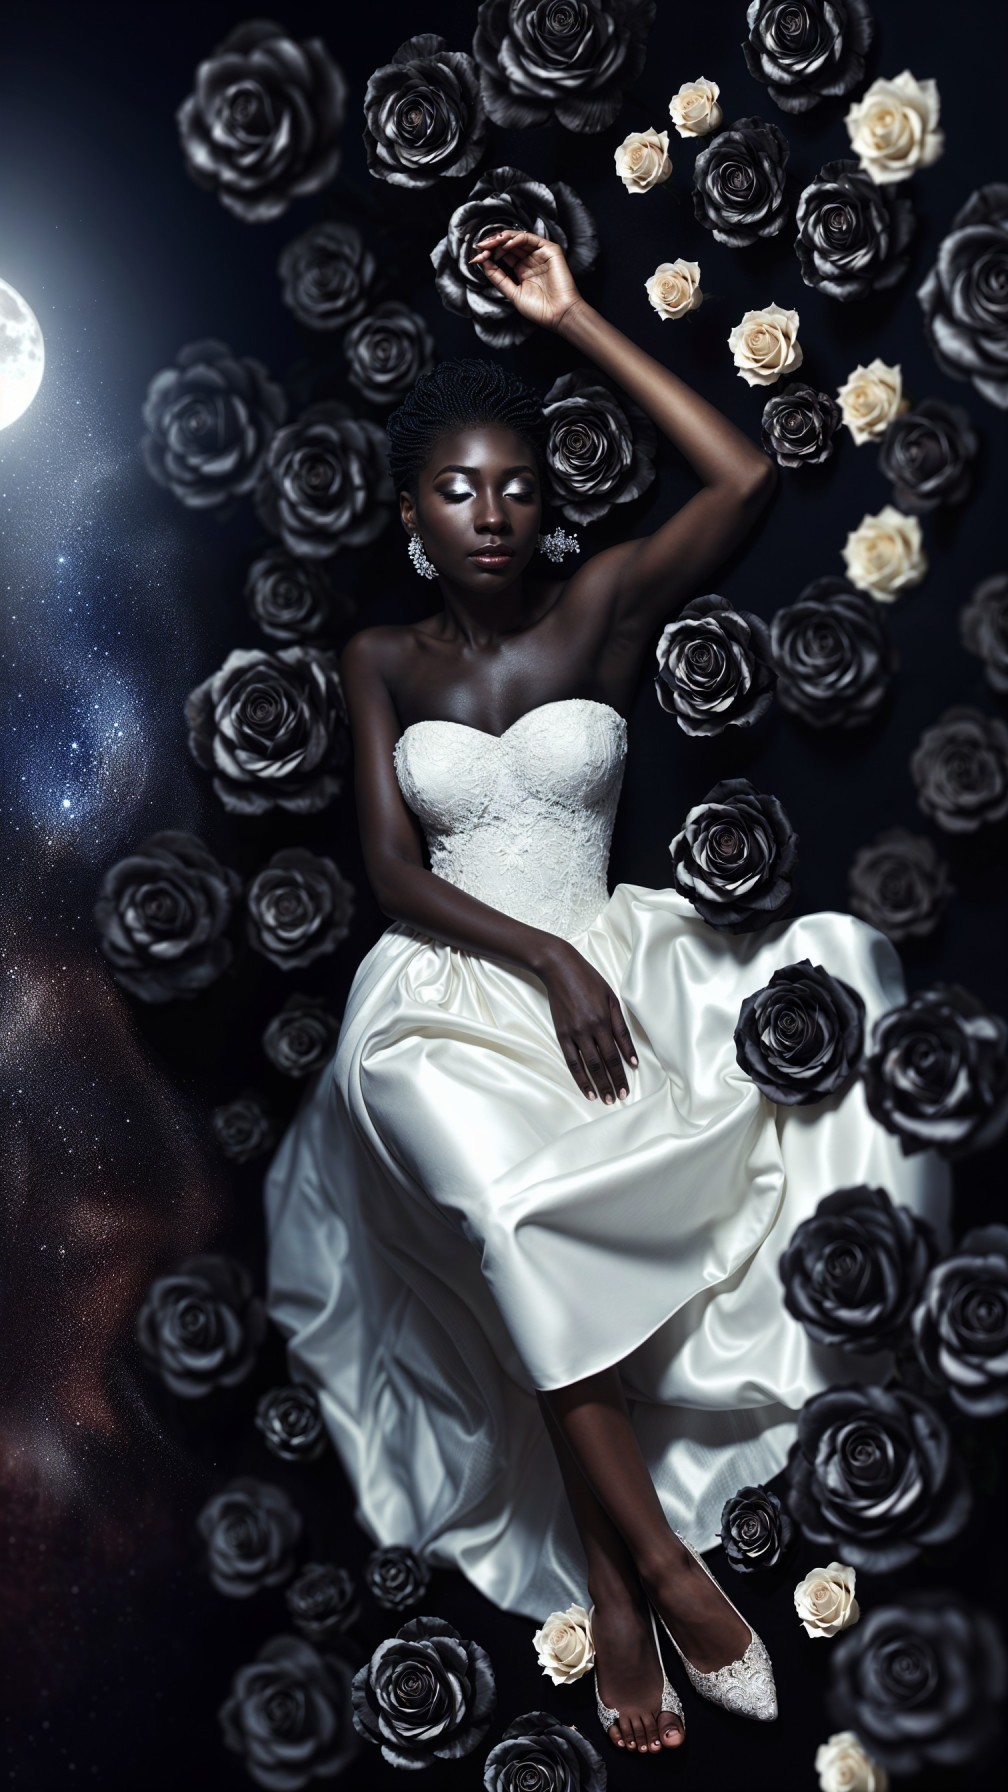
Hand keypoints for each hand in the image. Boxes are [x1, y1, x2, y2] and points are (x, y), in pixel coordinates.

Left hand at [468, 229, 584, 332]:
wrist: (559, 315)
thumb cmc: (539, 309)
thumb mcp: (512, 293)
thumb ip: (498, 278)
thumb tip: (483, 263)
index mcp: (522, 269)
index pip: (503, 255)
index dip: (489, 254)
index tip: (475, 258)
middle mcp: (530, 260)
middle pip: (508, 245)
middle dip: (492, 244)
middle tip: (480, 247)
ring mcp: (540, 254)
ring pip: (518, 239)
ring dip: (502, 238)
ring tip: (490, 243)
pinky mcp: (550, 251)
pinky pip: (531, 239)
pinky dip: (517, 239)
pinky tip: (505, 245)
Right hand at [540, 943, 638, 1101]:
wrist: (560, 969)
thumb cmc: (589, 981)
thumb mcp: (612, 999)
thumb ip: (622, 1028)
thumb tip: (632, 1056)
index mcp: (605, 1020)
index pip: (616, 1054)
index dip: (622, 1073)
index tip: (627, 1088)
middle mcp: (590, 1029)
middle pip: (603, 1063)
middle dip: (612, 1083)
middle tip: (618, 1099)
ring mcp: (574, 1033)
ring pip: (588, 1065)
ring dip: (597, 1084)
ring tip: (604, 1099)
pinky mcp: (561, 1034)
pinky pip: (571, 1061)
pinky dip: (579, 1077)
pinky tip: (586, 1089)